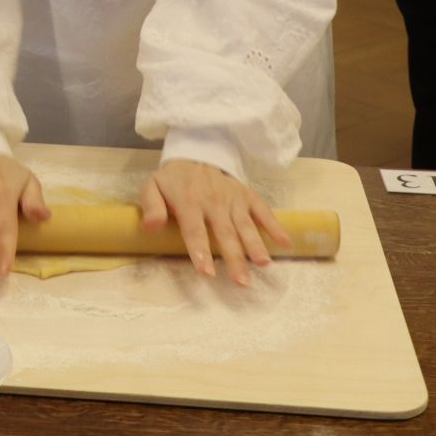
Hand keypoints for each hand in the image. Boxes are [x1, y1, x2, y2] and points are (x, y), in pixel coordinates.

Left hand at [140, 160, 291, 286]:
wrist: (196, 153)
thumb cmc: (173, 180)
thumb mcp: (153, 187)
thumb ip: (151, 206)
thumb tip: (150, 227)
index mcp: (189, 202)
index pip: (195, 230)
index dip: (200, 251)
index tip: (207, 273)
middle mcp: (214, 202)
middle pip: (225, 233)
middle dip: (234, 258)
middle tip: (241, 282)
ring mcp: (234, 199)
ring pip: (246, 225)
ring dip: (256, 246)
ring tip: (264, 265)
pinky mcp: (248, 196)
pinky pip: (263, 211)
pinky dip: (275, 226)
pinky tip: (285, 244)